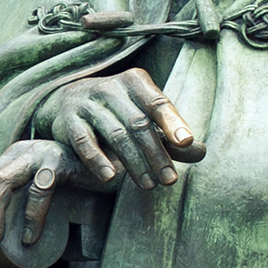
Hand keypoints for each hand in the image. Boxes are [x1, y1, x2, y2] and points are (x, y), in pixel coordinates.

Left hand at [0, 138, 76, 252]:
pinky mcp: (60, 161)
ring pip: (0, 182)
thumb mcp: (41, 195)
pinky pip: (39, 190)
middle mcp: (18, 153)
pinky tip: (31, 239)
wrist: (113, 167)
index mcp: (9, 160)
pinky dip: (31, 216)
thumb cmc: (77, 187)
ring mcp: (37, 154)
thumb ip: (22, 206)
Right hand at [42, 68, 201, 190]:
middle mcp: (111, 88)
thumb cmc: (116, 112)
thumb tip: (201, 152)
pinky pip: (84, 141)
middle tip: (169, 180)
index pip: (157, 103)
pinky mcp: (67, 121)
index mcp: (135, 82)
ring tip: (148, 185)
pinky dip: (97, 159)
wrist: (65, 101)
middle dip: (156, 154)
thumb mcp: (143, 117)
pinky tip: (110, 177)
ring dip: (133, 162)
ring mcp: (87, 103)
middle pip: (138, 123)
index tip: (186, 143)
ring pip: (115, 134)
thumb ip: (169, 135)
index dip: (172, 122)